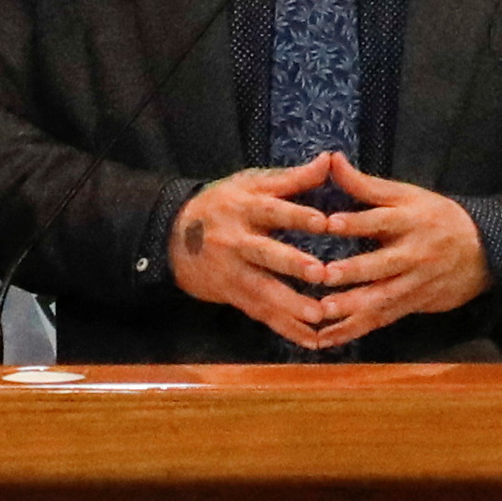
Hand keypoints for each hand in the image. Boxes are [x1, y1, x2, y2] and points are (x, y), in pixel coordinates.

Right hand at [168, 164, 353, 349]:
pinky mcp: (233, 296)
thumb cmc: (222, 205)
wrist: (172, 235)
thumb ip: (292, 178)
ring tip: (319, 317)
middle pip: (265, 253)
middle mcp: (236, 240)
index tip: (324, 222)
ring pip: (263, 291)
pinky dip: (286, 329)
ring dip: (291, 307)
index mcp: (244, 207)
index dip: (297, 216)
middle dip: (292, 265)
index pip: (272, 210)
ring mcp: (232, 271)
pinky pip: (261, 314)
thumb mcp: (250, 185)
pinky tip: (311, 340)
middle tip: (321, 274)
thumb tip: (329, 160)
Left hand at [272, 154, 489, 348]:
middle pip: (381, 264)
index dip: (355, 222)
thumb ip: (365, 184)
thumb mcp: (406, 195)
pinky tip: (328, 338)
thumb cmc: (436, 217)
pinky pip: (381, 320)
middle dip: (353, 272)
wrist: (483, 250)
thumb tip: (332, 159)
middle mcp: (413, 253)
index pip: (380, 220)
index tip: (329, 223)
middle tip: (323, 276)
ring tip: (322, 313)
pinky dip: (355, 330)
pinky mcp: (413, 305)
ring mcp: (414, 283)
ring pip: (381, 298)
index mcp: (410, 220)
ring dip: (352, 308)